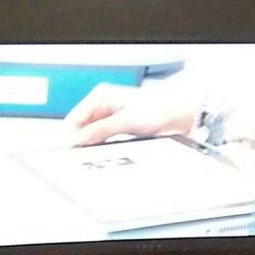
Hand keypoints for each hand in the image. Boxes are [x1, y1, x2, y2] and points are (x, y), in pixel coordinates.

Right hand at [64, 81, 198, 146]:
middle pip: (81, 128)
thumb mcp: (126, 121)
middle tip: (81, 158)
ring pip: (90, 135)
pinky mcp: (118, 127)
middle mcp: (103, 106)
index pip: (74, 119)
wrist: (184, 113)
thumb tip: (77, 140)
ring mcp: (110, 117)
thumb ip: (100, 131)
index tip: (70, 153)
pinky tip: (105, 153)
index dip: (71, 137)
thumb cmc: (161, 108)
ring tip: (94, 156)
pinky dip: (102, 147)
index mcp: (100, 97)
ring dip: (92, 146)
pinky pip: (102, 139)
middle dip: (81, 142)